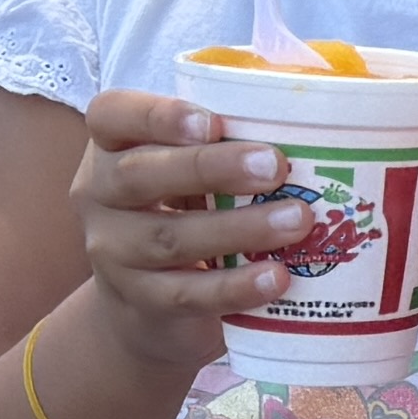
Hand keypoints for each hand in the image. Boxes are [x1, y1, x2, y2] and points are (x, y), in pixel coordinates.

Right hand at [68, 89, 305, 374]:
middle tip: (276, 165)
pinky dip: (235, 286)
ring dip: (239, 228)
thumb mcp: (191, 170)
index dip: (157, 115)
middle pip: (140, 175)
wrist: (151, 303)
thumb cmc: (184, 210)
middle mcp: (100, 195)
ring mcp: (114, 252)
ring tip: (298, 220)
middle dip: (210, 168)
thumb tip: (317, 119)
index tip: (213, 121)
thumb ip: (228, 142)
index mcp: (111, 146)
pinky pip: (187, 294)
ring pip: (169, 238)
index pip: (112, 115)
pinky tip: (277, 277)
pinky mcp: (141, 301)